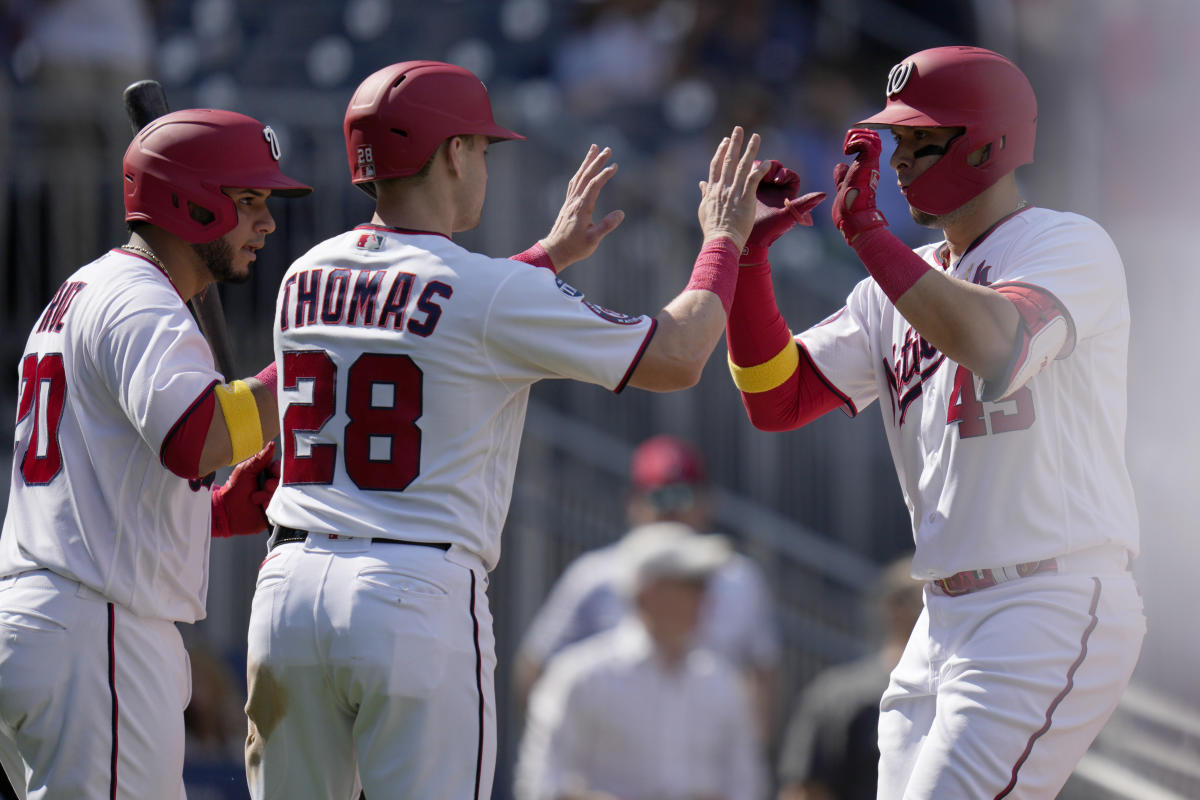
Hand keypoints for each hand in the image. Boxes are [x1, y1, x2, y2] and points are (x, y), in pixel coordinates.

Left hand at [211, 441, 278, 537]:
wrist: (226, 511)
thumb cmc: (234, 489)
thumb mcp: (246, 470)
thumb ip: (260, 458)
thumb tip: (272, 444)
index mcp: (267, 474)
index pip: (282, 469)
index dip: (277, 470)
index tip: (270, 472)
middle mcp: (273, 486)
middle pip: (285, 482)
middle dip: (274, 484)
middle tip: (264, 486)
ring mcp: (274, 500)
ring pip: (284, 495)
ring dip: (270, 497)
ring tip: (256, 499)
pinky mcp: (274, 513)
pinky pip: (282, 509)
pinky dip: (272, 507)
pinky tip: (262, 508)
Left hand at [539, 144, 625, 270]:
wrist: (555, 251)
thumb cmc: (575, 247)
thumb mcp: (593, 240)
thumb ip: (606, 226)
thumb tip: (621, 213)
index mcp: (582, 207)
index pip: (594, 185)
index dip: (604, 174)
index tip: (615, 166)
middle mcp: (575, 201)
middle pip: (586, 176)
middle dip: (597, 161)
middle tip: (608, 149)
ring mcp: (570, 201)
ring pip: (579, 176)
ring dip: (587, 162)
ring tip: (594, 149)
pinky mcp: (568, 204)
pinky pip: (574, 183)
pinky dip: (580, 172)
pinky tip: (583, 169)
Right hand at [697, 126, 772, 251]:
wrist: (721, 240)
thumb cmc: (713, 229)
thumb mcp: (704, 209)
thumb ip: (704, 194)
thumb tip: (702, 183)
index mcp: (712, 189)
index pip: (716, 165)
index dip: (721, 151)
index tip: (725, 141)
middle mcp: (722, 187)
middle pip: (728, 160)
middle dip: (734, 143)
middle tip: (739, 129)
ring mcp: (734, 191)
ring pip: (742, 165)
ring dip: (750, 150)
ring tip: (756, 137)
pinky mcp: (745, 198)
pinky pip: (753, 179)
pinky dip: (760, 169)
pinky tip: (767, 162)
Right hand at [744, 159, 825, 257]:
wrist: (748, 237)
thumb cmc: (770, 229)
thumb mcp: (788, 215)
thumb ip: (804, 204)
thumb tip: (824, 194)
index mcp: (787, 195)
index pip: (790, 176)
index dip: (784, 173)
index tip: (777, 180)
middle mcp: (775, 190)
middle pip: (776, 169)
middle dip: (771, 168)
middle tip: (765, 177)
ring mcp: (761, 189)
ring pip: (763, 169)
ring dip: (759, 168)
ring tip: (753, 175)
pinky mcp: (747, 189)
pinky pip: (750, 174)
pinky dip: (749, 171)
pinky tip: (745, 176)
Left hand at [832, 128, 888, 244]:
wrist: (853, 215)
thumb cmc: (849, 206)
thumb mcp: (844, 185)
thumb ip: (843, 175)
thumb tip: (840, 166)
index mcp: (867, 166)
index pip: (870, 142)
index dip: (858, 138)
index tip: (846, 148)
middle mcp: (872, 163)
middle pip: (873, 135)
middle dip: (857, 134)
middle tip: (846, 147)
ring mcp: (871, 163)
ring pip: (872, 136)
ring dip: (856, 137)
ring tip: (847, 148)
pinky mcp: (868, 164)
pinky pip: (866, 143)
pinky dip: (855, 142)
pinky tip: (847, 152)